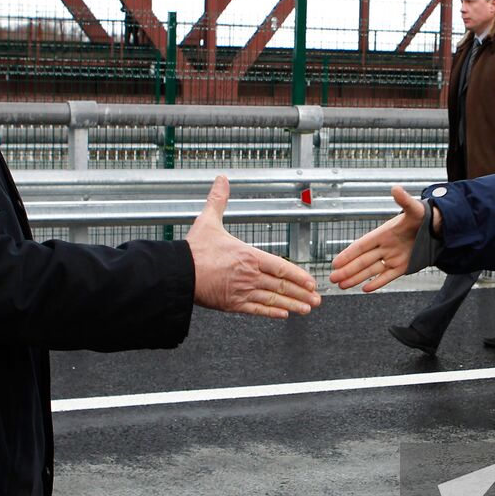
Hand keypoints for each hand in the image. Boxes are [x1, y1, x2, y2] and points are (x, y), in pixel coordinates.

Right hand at [186, 175, 320, 317]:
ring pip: (273, 300)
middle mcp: (249, 275)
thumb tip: (222, 180)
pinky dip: (272, 313)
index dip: (298, 274)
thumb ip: (218, 200)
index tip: (310, 280)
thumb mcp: (208, 221)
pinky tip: (283, 315)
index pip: (280, 266)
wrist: (178, 274)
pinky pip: (257, 310)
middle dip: (302, 293)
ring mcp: (242, 291)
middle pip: (282, 285)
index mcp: (248, 256)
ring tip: (306, 308)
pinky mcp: (232, 305)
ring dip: (292, 305)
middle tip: (316, 298)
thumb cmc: (193, 250)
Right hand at [329, 185, 425, 291]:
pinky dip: (376, 283)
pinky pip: (387, 276)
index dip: (348, 254)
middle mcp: (385, 246)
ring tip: (341, 285)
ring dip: (356, 278)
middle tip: (332, 278)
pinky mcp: (402, 267)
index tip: (335, 262)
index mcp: (383, 233)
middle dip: (347, 270)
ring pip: (370, 270)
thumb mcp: (415, 209)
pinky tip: (364, 288)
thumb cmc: (424, 216)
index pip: (361, 245)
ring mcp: (392, 257)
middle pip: (362, 261)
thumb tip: (395, 188)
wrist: (438, 227)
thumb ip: (404, 200)